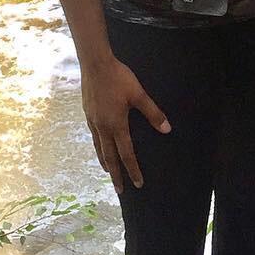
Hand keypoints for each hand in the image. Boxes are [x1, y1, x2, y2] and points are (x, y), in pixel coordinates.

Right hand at [79, 55, 169, 190]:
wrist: (95, 64)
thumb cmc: (118, 77)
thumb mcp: (138, 94)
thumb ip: (152, 112)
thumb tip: (166, 129)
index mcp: (116, 125)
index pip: (126, 154)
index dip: (133, 169)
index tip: (138, 184)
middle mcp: (102, 127)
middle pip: (109, 157)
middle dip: (116, 175)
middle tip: (120, 190)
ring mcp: (93, 121)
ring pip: (99, 148)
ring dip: (105, 162)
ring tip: (108, 172)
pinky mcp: (87, 113)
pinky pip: (94, 136)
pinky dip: (98, 147)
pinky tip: (99, 145)